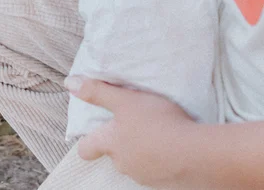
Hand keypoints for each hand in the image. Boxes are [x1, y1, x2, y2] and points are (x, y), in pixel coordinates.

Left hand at [70, 76, 196, 187]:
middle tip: (134, 126)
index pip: (86, 149)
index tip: (91, 135)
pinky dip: (160, 160)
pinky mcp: (163, 182)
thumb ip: (98, 91)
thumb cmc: (157, 122)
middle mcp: (122, 163)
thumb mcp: (125, 99)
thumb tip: (69, 83)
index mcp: (110, 143)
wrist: (194, 153)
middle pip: (113, 155)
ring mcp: (143, 176)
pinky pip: (156, 170)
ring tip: (158, 134)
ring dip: (142, 151)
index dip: (86, 142)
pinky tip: (172, 146)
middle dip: (121, 142)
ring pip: (135, 162)